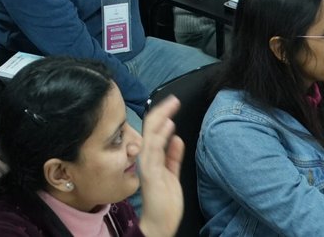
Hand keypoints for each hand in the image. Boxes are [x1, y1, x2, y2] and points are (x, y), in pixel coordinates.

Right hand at [136, 96, 184, 236]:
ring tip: (171, 106)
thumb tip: (177, 138)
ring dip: (161, 118)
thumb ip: (173, 156)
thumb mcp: (171, 174)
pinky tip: (169, 126)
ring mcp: (147, 164)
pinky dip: (161, 136)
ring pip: (151, 134)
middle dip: (161, 112)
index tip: (172, 104)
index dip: (162, 116)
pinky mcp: (150, 171)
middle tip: (174, 100)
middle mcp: (146, 158)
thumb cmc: (164, 202)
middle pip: (150, 128)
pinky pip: (155, 149)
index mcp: (151, 158)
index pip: (153, 131)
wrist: (160, 223)